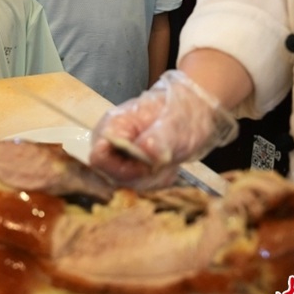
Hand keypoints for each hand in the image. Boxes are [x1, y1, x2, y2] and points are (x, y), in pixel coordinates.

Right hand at [89, 70, 237, 189]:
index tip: (147, 167)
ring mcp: (117, 152)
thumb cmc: (183, 111)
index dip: (121, 169)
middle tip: (163, 166)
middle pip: (109, 174)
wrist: (194, 110)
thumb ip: (160, 138)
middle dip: (139, 177)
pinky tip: (165, 168)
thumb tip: (147, 151)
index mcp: (113, 125)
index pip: (98, 159)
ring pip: (123, 182)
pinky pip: (134, 183)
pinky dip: (152, 181)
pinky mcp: (126, 162)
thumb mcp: (176, 124)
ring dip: (149, 181)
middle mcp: (109, 141)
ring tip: (168, 165)